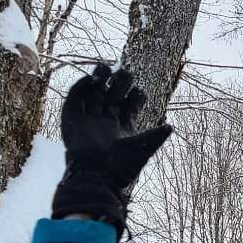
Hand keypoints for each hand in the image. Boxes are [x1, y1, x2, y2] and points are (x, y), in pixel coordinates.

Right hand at [51, 64, 172, 230]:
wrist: (97, 175)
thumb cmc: (121, 166)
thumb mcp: (143, 148)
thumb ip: (156, 136)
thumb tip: (170, 126)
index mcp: (122, 128)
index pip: (129, 105)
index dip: (135, 95)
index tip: (139, 92)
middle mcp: (105, 122)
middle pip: (112, 94)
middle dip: (119, 83)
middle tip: (125, 74)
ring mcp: (88, 119)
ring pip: (93, 92)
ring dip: (99, 78)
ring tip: (106, 67)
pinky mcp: (72, 119)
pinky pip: (75, 97)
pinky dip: (81, 86)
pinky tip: (92, 79)